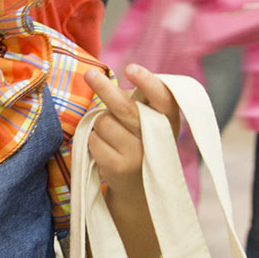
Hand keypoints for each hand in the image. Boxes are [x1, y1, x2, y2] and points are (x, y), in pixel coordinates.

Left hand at [84, 62, 180, 190]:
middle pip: (125, 108)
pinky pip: (93, 139)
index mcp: (169, 120)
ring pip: (104, 121)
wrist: (140, 189)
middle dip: (104, 88)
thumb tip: (104, 80)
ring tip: (112, 135)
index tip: (130, 68)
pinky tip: (106, 150)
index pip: (163, 97)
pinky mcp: (118, 167)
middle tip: (90, 74)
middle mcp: (157, 138)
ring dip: (100, 124)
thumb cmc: (141, 143)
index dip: (148, 82)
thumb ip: (138, 102)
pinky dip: (93, 140)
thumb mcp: (150, 123)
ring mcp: (138, 154)